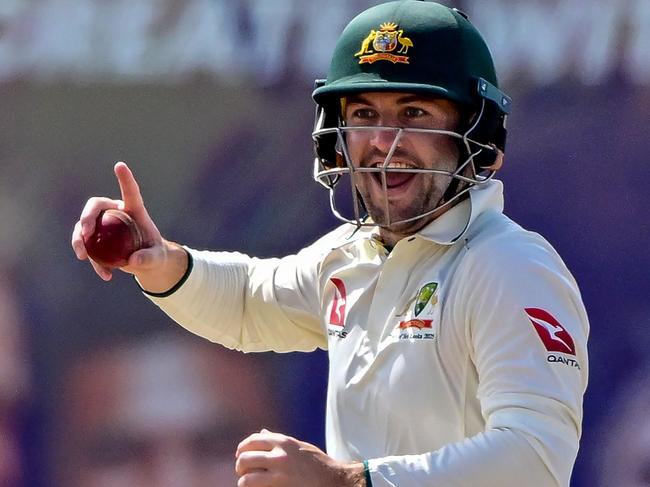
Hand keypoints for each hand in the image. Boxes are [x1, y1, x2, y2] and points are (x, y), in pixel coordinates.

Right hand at [71, 162, 185, 290]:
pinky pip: (87, 247)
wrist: (147, 263)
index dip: (125, 179)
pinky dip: (93, 261)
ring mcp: (104, 225)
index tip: (120, 166)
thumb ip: (149, 258)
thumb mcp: (157, 258)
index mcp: (134, 210)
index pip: (130, 192)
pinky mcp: (97, 240)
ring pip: (84, 226)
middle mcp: (116, 213)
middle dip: (87, 216)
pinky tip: (105, 275)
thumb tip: (134, 260)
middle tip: (87, 232)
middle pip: (96, 206)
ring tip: (83, 256)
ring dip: (79, 239)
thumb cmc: (155, 254)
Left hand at [235, 429, 365, 486]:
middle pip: (246, 458)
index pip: (253, 441)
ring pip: (247, 479)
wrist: (335, 481)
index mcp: (284, 442)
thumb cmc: (318, 464)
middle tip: (243, 472)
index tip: (240, 455)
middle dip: (240, 466)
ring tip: (248, 484)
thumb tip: (262, 432)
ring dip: (244, 482)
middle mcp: (279, 455)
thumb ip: (279, 441)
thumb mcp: (299, 447)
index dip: (242, 448)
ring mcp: (280, 474)